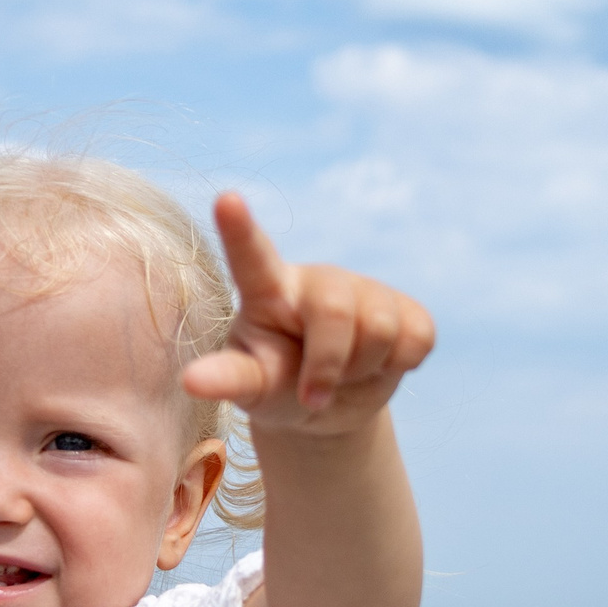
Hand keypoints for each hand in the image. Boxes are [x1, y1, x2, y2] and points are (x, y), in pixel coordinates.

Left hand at [180, 193, 434, 436]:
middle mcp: (317, 280)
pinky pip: (417, 337)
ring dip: (363, 369)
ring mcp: (364, 290)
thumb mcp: (253, 387)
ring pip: (380, 327)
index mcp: (267, 292)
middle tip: (314, 398)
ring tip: (346, 374)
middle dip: (328, 366)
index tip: (226, 200)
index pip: (252, 257)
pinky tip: (380, 363)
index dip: (240, 230)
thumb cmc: (278, 387)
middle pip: (334, 311)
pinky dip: (400, 365)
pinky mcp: (406, 308)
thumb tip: (190, 380)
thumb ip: (229, 378)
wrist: (330, 406)